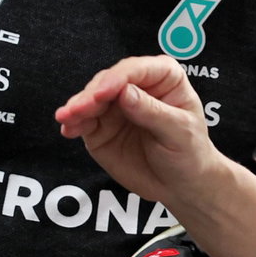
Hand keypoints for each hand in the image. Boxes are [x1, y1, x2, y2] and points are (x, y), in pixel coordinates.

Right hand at [55, 56, 219, 205]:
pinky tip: (68, 128)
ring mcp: (116, 106)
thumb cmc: (190, 152)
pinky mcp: (101, 128)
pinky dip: (74, 123)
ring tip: (66, 119)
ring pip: (91, 99)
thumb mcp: (179, 132)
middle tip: (78, 109)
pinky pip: (84, 122)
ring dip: (77, 108)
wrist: (181, 185)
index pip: (136, 70)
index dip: (117, 79)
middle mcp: (136, 86)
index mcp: (163, 77)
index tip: (103, 93)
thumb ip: (152, 112)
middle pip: (108, 82)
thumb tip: (125, 93)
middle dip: (91, 95)